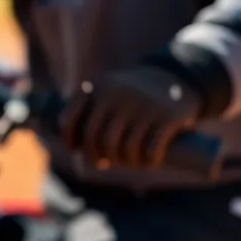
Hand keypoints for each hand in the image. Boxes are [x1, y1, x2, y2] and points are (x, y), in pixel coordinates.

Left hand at [59, 66, 203, 168]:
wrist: (172, 78)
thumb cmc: (130, 95)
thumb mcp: (106, 91)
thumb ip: (86, 111)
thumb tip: (71, 145)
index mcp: (97, 87)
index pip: (69, 118)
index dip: (68, 138)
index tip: (74, 148)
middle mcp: (116, 94)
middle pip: (96, 140)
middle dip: (97, 156)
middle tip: (104, 162)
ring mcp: (141, 105)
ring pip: (123, 149)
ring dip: (125, 162)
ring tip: (128, 161)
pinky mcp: (166, 117)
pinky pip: (149, 151)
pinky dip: (147, 161)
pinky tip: (148, 160)